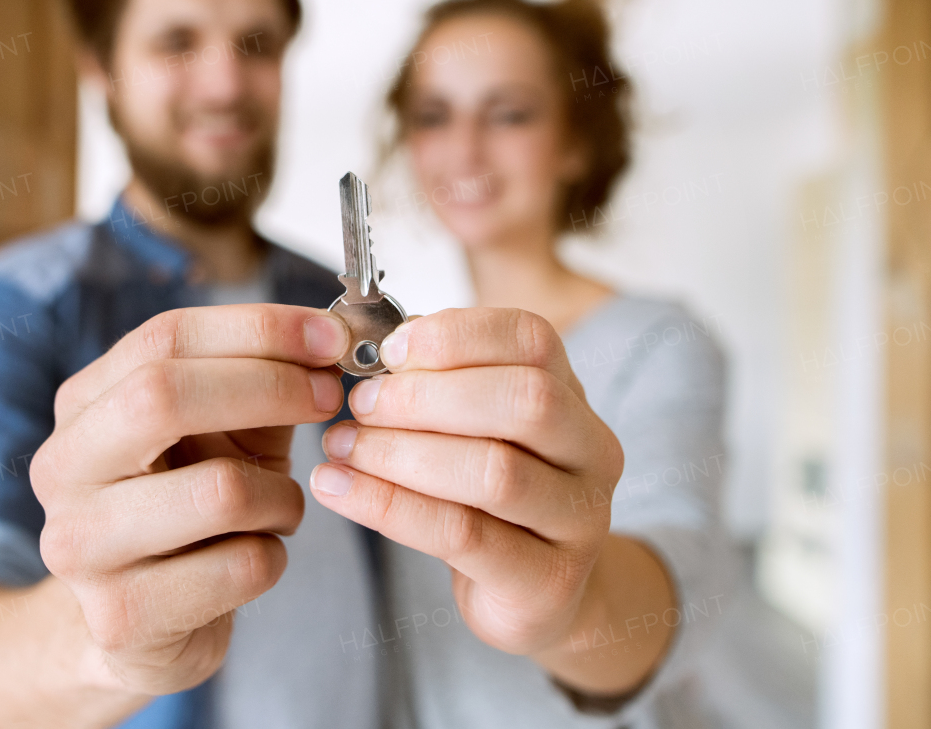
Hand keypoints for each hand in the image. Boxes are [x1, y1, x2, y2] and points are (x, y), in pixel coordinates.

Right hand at [30, 304, 348, 697]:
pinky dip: (274, 556)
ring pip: (219, 490)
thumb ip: (262, 381)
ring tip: (281, 505)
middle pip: (161, 394)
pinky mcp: (122, 616)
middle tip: (328, 397)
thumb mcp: (223, 434)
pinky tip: (254, 557)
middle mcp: (63, 468)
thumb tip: (329, 337)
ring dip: (282, 493)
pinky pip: (240, 567)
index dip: (258, 329)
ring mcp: (81, 546)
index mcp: (82, 405)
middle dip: (269, 386)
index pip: (164, 338)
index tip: (330, 336)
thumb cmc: (192, 512)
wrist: (145, 628)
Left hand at [309, 307, 646, 676]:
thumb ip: (442, 386)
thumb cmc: (490, 501)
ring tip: (341, 447)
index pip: (531, 340)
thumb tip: (388, 348)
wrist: (536, 595)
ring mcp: (579, 520)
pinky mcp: (546, 581)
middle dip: (426, 396)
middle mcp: (592, 452)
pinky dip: (388, 506)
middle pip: (526, 400)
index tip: (388, 350)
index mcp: (574, 397)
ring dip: (400, 453)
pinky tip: (337, 489)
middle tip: (359, 404)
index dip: (456, 335)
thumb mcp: (475, 432)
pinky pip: (460, 535)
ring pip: (494, 472)